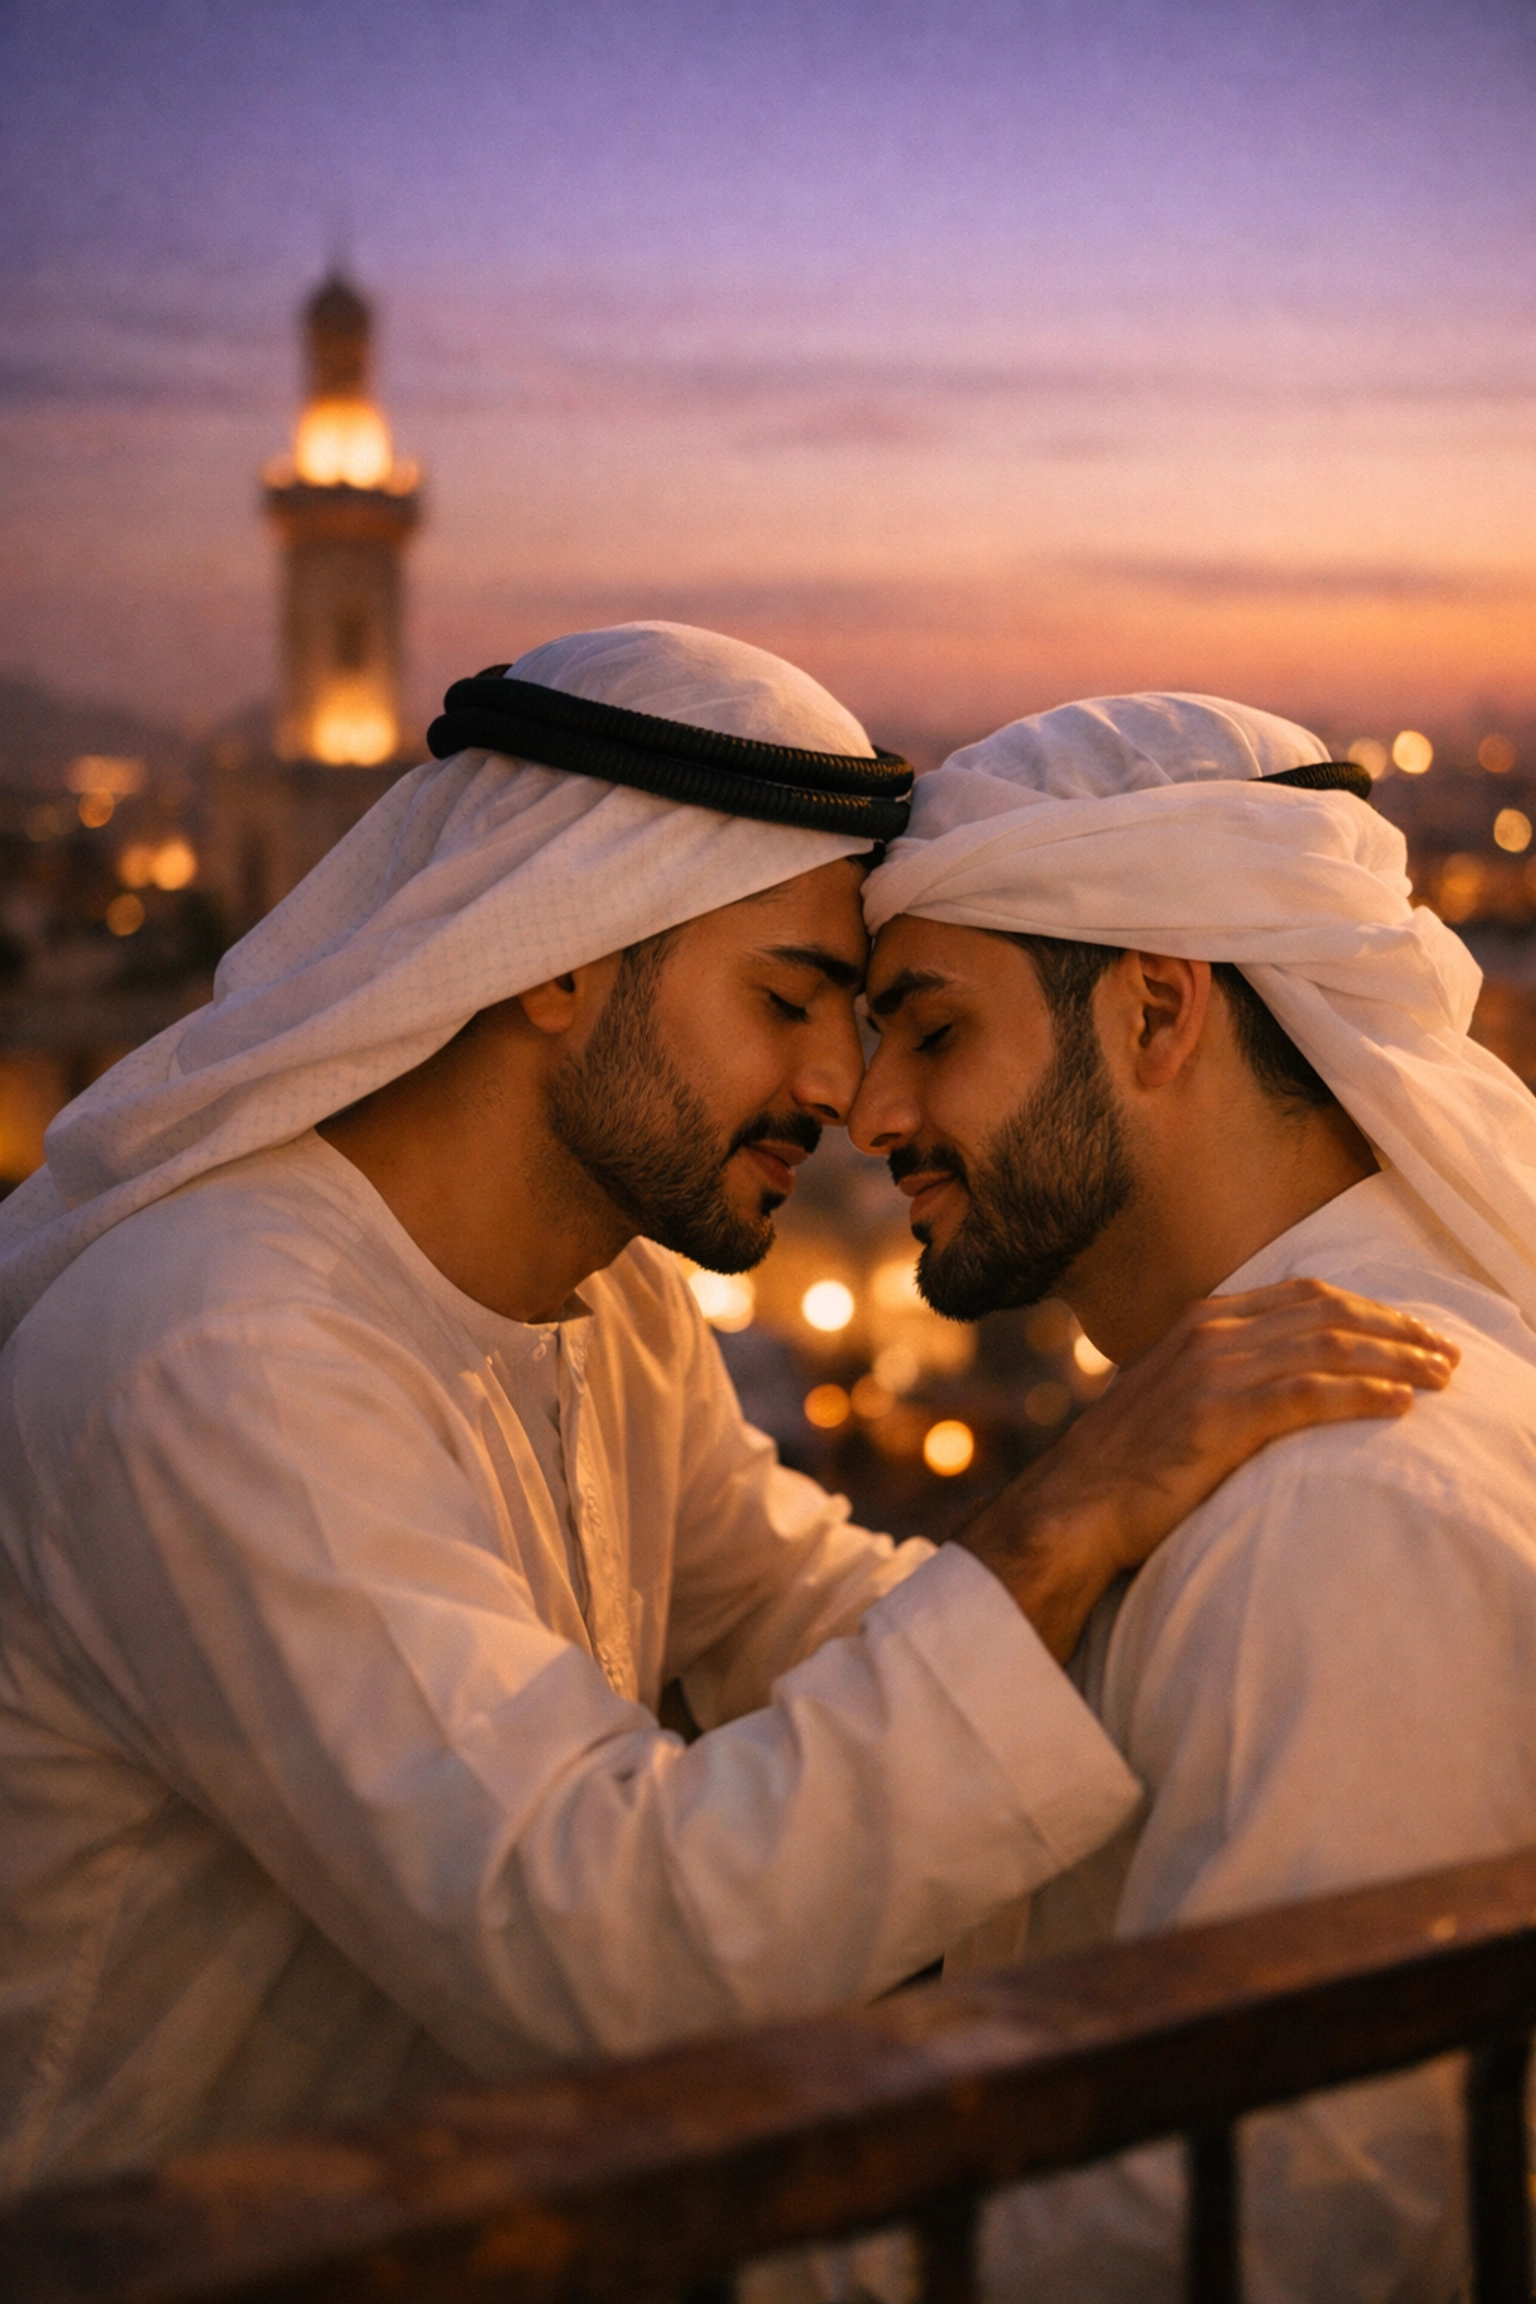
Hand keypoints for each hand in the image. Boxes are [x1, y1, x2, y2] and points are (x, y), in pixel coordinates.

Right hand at [953, 1278, 1457, 1661]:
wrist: (1075, 1504)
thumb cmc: (1128, 1462)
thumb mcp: (1174, 1393)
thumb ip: (1223, 1369)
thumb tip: (1282, 1374)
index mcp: (1204, 1319)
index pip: (1308, 1297)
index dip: (1372, 1310)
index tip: (1416, 1332)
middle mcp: (1212, 1333)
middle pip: (1329, 1316)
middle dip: (1397, 1332)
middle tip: (1448, 1356)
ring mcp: (1214, 1372)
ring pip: (1327, 1349)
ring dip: (1394, 1361)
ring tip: (1439, 1379)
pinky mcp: (1219, 1418)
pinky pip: (1307, 1395)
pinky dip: (1360, 1395)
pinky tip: (1398, 1405)